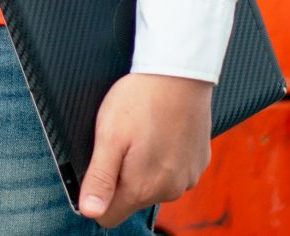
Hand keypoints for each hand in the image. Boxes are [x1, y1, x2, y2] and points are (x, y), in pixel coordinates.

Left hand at [76, 72, 212, 226]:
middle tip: (122, 141)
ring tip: (143, 132)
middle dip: (121, 176)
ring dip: (143, 166)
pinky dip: (164, 157)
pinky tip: (160, 131)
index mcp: (143, 188)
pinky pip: (172, 171)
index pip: (109, 216)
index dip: (97, 195)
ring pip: (153, 185)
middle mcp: (170, 191)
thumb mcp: (109, 136)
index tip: (98, 167)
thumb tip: (90, 212)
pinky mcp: (198, 164)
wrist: (180, 73)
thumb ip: (99, 178)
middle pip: (131, 199)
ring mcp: (188, 178)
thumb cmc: (141, 100)